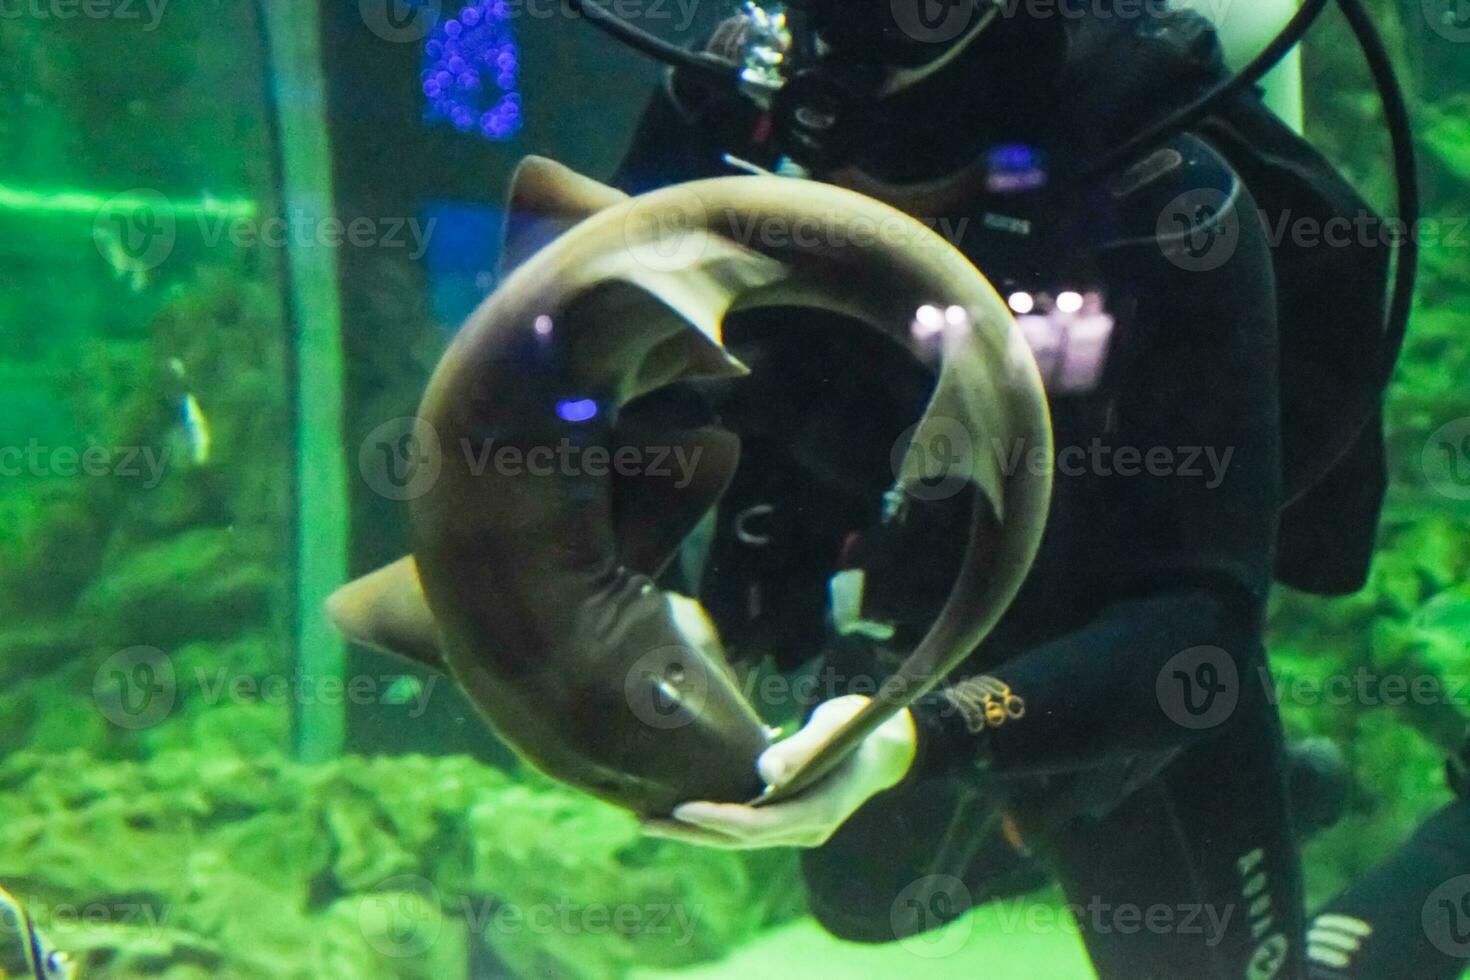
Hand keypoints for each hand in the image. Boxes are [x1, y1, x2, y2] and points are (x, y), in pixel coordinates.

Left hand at [643, 695, 915, 848]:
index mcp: (819, 811)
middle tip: (643, 821)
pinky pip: (745, 826)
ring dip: (694, 831)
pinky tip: (680, 810)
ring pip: (738, 837)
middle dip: (691, 832)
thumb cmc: (860, 727)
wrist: (887, 745)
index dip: (717, 818)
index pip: (759, 824)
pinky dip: (712, 820)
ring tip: (648, 819)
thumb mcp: (836, 729)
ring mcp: (798, 829)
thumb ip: (803, 750)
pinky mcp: (789, 820)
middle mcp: (806, 829)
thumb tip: (766, 773)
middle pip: (740, 838)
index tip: (680, 809)